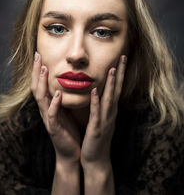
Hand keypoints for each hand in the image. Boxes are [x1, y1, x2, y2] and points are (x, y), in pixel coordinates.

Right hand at [31, 52, 80, 165]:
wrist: (72, 151)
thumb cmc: (69, 128)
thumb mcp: (65, 108)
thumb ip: (62, 95)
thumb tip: (66, 79)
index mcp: (48, 104)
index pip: (40, 83)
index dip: (38, 69)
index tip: (40, 53)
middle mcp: (45, 109)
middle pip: (36, 87)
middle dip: (36, 71)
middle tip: (37, 55)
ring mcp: (48, 118)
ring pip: (41, 98)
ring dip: (41, 82)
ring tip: (43, 68)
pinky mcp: (54, 128)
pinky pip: (52, 114)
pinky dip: (54, 103)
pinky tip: (57, 94)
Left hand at [80, 55, 126, 170]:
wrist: (95, 159)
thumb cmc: (96, 137)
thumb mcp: (100, 117)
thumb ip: (101, 104)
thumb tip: (99, 90)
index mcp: (110, 109)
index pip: (116, 88)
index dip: (119, 73)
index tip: (121, 58)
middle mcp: (110, 112)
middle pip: (116, 90)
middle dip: (119, 73)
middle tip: (122, 57)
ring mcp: (105, 120)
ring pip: (109, 99)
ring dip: (111, 84)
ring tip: (111, 69)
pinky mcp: (97, 129)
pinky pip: (96, 113)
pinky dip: (96, 101)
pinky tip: (95, 91)